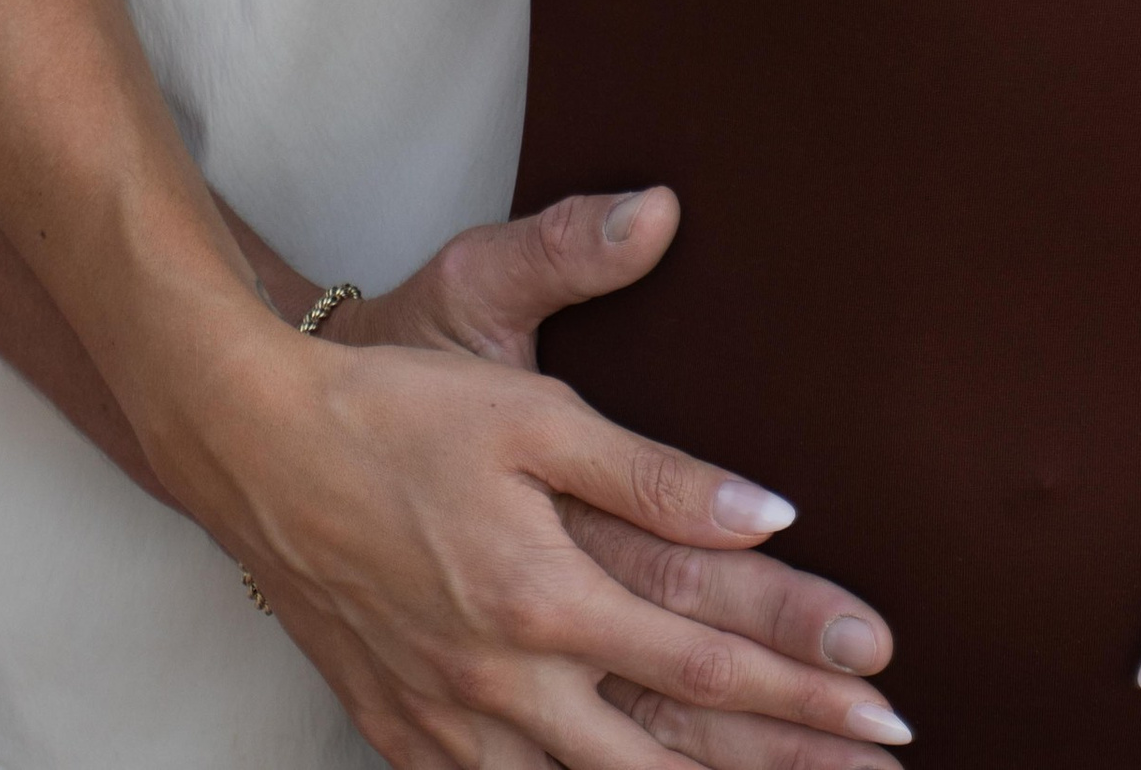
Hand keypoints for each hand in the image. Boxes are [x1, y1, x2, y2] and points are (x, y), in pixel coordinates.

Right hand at [167, 188, 909, 769]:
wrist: (253, 444)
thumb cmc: (396, 406)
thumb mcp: (531, 408)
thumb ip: (651, 470)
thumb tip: (768, 509)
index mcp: (544, 596)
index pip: (705, 656)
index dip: (803, 677)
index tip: (887, 689)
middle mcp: (506, 681)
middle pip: (668, 750)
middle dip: (782, 761)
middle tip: (877, 761)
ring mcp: (452, 722)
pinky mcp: (405, 731)